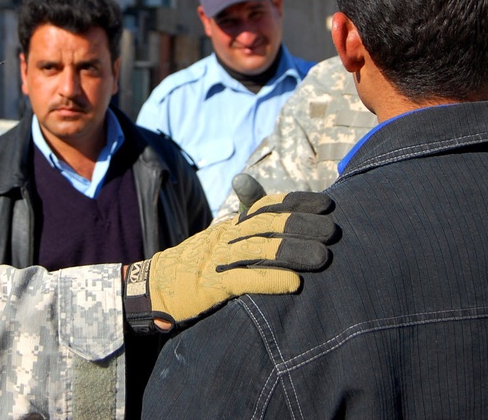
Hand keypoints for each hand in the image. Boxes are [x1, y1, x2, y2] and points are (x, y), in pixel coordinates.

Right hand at [124, 187, 334, 332]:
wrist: (154, 286)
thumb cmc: (195, 264)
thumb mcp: (222, 239)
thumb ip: (247, 220)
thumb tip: (270, 200)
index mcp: (231, 225)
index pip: (267, 205)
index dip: (297, 202)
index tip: (327, 204)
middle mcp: (226, 236)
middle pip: (268, 224)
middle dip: (302, 225)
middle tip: (333, 231)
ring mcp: (218, 260)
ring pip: (259, 250)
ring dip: (293, 252)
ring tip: (323, 257)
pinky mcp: (211, 285)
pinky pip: (242, 280)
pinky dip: (269, 280)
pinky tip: (293, 283)